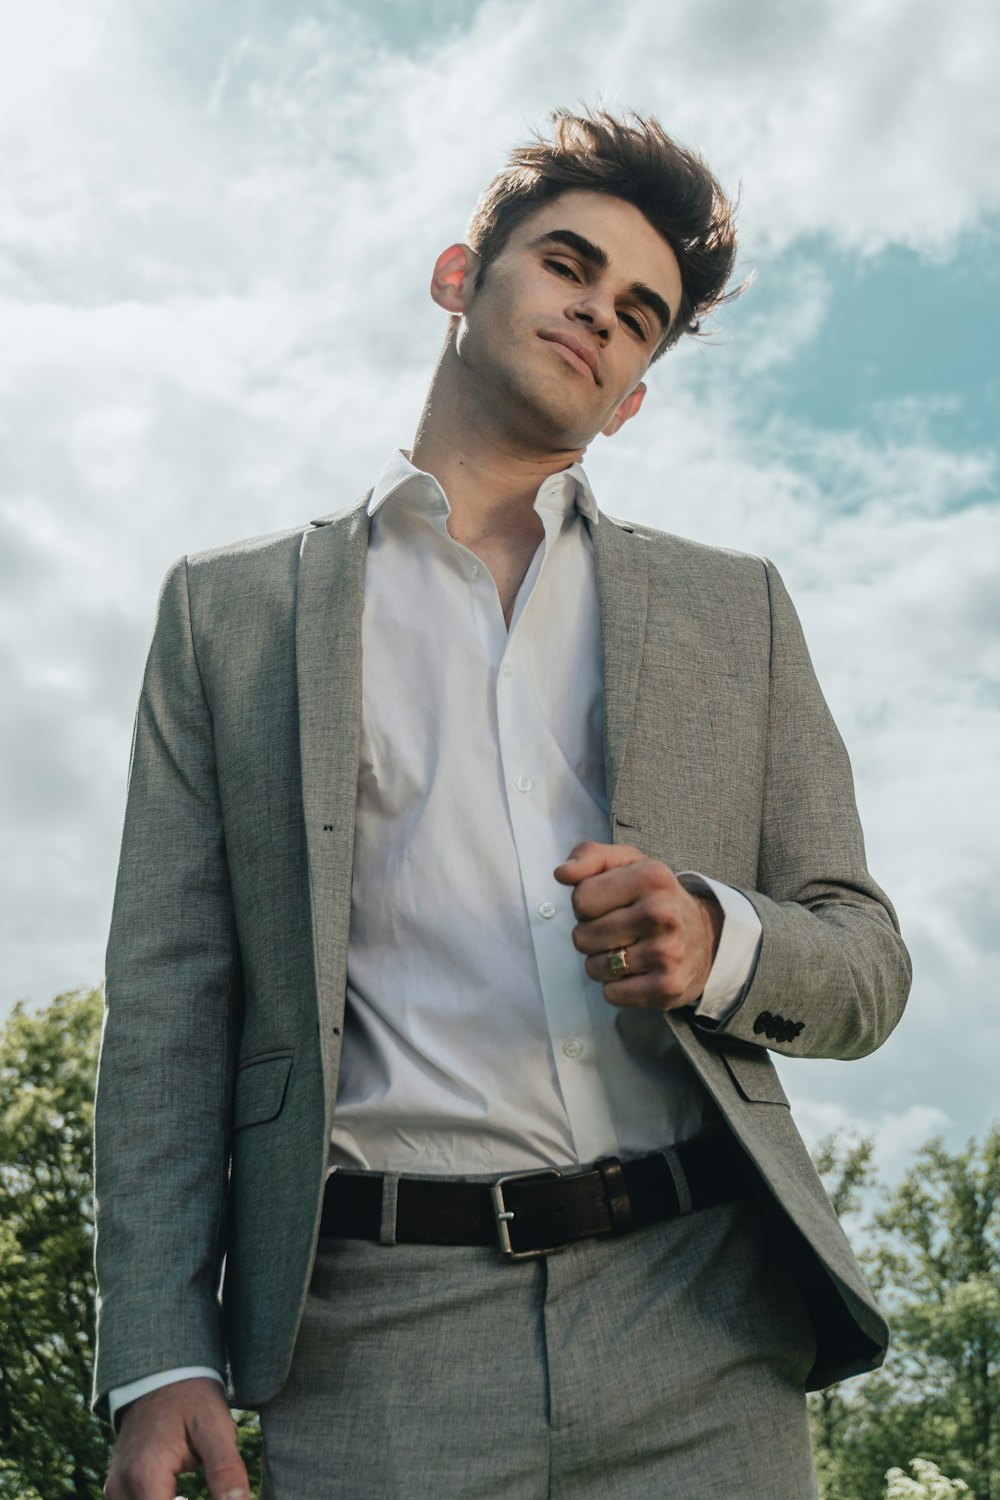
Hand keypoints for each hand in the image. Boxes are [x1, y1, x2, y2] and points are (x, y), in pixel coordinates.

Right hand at [104, 1377, 249, 1499]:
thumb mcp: (215, 1427)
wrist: (162, 1375)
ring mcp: (116, 1489)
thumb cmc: (192, 1399)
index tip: (221, 1496)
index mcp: (145, 1475)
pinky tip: (184, 1499)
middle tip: (216, 1491)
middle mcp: (122, 1487)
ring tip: (194, 1494)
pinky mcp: (118, 1488)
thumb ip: (226, 1469)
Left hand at [554, 841, 722, 1011]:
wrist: (706, 936)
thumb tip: (562, 873)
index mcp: (651, 878)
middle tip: (618, 929)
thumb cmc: (656, 897)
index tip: (608, 904)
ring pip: (594, 968)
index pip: (581, 899)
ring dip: (603, 962)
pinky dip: (617, 986)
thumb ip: (590, 857)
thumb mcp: (628, 863)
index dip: (586, 904)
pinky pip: (611, 993)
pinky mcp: (667, 987)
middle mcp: (662, 914)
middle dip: (592, 935)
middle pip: (583, 937)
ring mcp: (667, 953)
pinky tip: (636, 971)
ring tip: (627, 949)